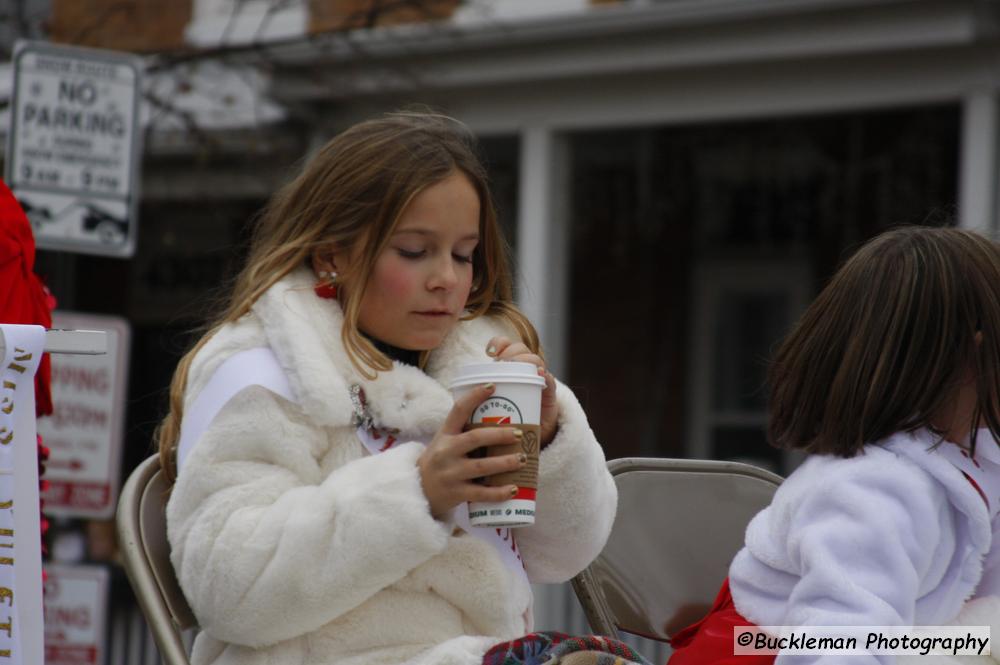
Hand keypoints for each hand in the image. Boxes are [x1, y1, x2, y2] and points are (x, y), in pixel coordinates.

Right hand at [418, 383, 526, 520]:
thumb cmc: (440, 461)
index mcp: (445, 434)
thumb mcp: (445, 441)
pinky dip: (498, 492)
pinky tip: (514, 488)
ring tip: (523, 459)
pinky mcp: (456, 493)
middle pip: (475, 438)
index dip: (474, 397)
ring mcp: (450, 473)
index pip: (458, 410)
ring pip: (481, 467)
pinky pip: (481, 493)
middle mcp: (446, 452)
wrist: (419, 491)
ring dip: (505, 462)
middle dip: (499, 435)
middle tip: (519, 434)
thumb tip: (498, 412)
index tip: (492, 386)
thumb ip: (464, 430)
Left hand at [486, 336, 557, 447]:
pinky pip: (550, 381)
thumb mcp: (488, 405)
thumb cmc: (502, 421)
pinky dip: (545, 376)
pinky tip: (541, 375)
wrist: (524, 441)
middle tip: (502, 362)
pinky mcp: (549, 395)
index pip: (506, 346)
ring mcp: (538, 381)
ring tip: (518, 368)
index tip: (489, 352)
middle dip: (511, 351)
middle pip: (521, 349)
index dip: (498, 342)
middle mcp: (524, 371)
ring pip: (535, 361)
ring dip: (527, 360)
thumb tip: (459, 386)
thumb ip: (478, 395)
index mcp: (508, 369)